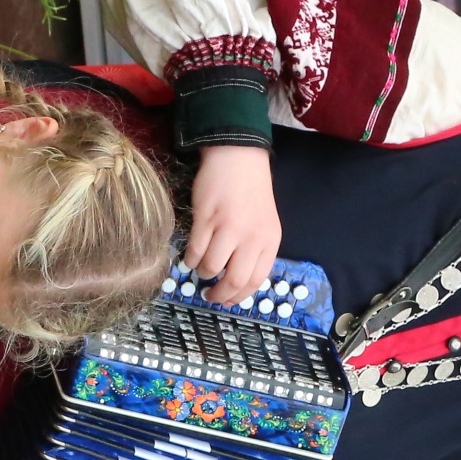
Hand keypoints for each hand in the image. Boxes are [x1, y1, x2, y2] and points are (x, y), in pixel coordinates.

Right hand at [184, 143, 280, 305]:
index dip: (239, 297)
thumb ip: (255, 250)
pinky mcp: (207, 219)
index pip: (256, 281)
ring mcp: (228, 228)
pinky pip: (195, 250)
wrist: (239, 158)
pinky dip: (191, 259)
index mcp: (269, 241)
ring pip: (212, 267)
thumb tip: (237, 280)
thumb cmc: (251, 192)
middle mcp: (251, 237)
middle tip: (210, 294)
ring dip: (203, 274)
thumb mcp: (265, 224)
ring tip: (200, 269)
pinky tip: (191, 257)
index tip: (227, 301)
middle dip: (219, 294)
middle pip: (234, 280)